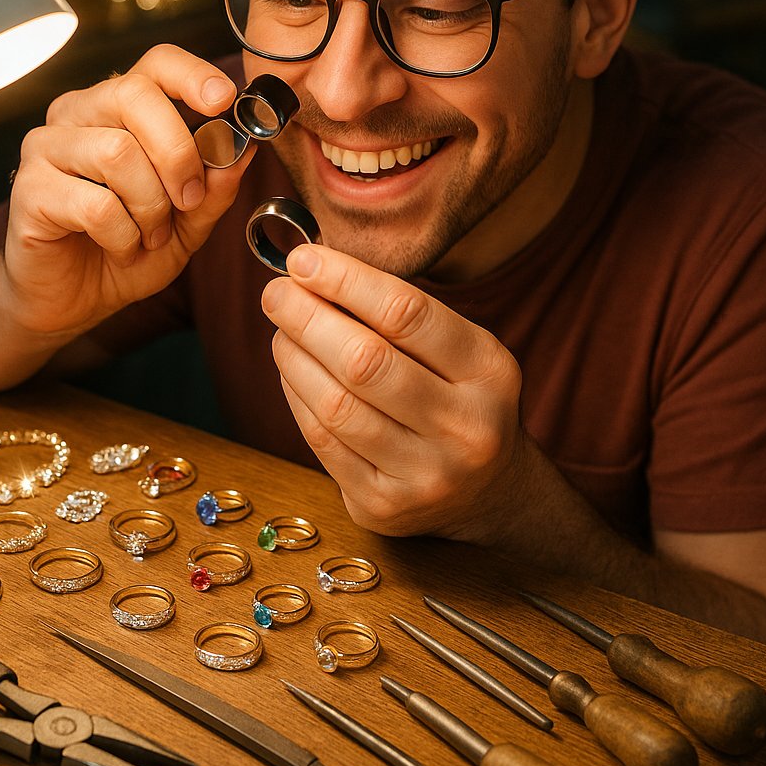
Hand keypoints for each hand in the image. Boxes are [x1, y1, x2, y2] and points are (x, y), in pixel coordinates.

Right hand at [0, 45, 253, 336]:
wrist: (72, 300)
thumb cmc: (127, 250)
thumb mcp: (187, 224)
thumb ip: (214, 187)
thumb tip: (245, 149)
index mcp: (119, 108)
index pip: (155, 63)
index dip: (193, 75)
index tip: (224, 100)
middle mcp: (78, 114)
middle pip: (134, 94)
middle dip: (177, 152)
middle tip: (188, 199)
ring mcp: (47, 147)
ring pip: (117, 151)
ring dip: (150, 206)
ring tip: (149, 236)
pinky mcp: (30, 189)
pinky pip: (95, 204)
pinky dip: (123, 236)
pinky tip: (121, 249)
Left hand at [261, 243, 528, 541]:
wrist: (486, 493)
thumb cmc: (457, 399)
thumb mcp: (458, 352)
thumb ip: (397, 315)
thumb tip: (312, 270)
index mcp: (489, 371)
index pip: (406, 312)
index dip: (345, 280)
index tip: (302, 260)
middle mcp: (465, 427)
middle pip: (365, 361)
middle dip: (307, 318)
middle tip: (275, 293)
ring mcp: (426, 474)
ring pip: (336, 405)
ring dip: (294, 358)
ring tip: (280, 330)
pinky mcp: (384, 506)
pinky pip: (322, 442)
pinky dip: (296, 397)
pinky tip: (290, 371)